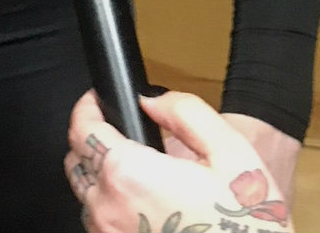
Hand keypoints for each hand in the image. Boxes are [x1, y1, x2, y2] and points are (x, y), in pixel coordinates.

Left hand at [66, 89, 295, 232]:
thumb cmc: (243, 219)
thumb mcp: (227, 149)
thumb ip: (184, 112)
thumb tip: (152, 100)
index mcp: (129, 175)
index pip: (83, 131)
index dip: (87, 107)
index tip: (96, 99)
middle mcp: (109, 209)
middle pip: (76, 162)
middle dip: (91, 138)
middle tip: (117, 128)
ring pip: (84, 195)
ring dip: (98, 174)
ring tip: (132, 165)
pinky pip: (99, 222)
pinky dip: (109, 204)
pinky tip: (139, 199)